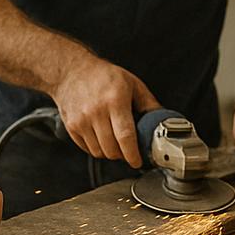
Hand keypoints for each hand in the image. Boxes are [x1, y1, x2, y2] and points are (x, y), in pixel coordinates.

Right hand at [52, 50, 159, 167]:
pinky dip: (97, 149)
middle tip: (128, 151)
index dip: (133, 154)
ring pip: (99, 152)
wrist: (72, 72)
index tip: (137, 161)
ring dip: (110, 153)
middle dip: (123, 155)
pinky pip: (87, 149)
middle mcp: (96, 111)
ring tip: (115, 142)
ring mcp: (81, 120)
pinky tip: (102, 137)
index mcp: (115, 100)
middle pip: (112, 149)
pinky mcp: (72, 126)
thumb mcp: (133, 84)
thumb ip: (149, 104)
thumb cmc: (104, 76)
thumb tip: (162, 121)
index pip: (125, 136)